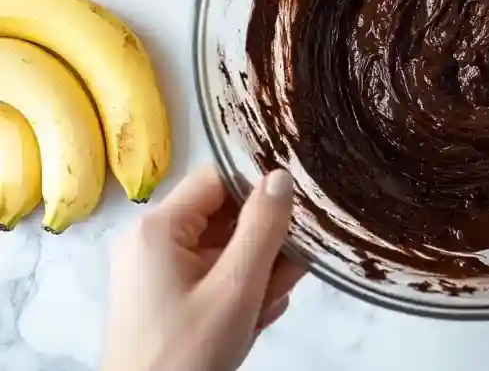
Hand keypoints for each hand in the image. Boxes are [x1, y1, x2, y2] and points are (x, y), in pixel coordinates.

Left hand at [102, 166, 304, 370]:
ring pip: (221, 251)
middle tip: (295, 266)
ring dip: (256, 272)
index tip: (299, 207)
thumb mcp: (236, 288)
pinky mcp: (163, 300)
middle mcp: (150, 242)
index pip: (218, 179)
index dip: (260, 188)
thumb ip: (262, 227)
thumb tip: (281, 175)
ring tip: (275, 300)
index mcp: (158, 228)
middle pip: (222, 217)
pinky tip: (258, 316)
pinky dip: (237, 292)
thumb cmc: (189, 352)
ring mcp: (155, 273)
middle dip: (263, 242)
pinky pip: (210, 278)